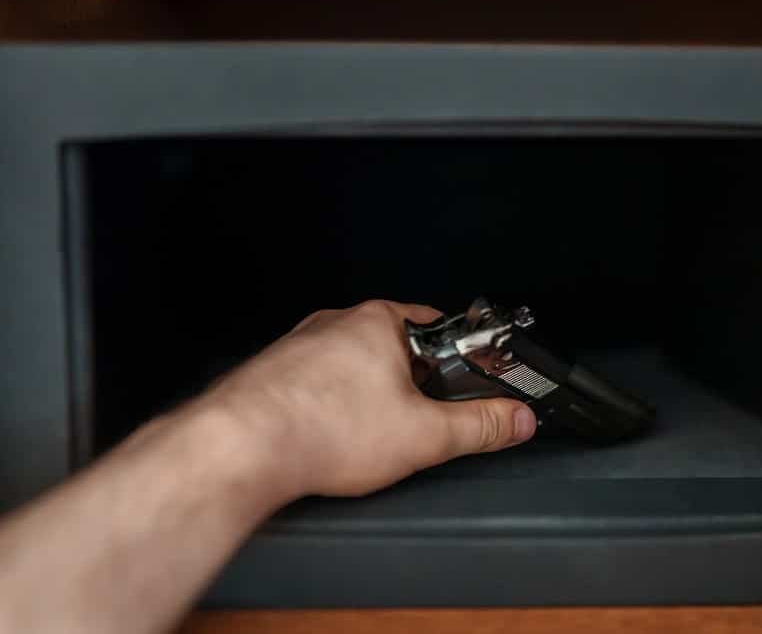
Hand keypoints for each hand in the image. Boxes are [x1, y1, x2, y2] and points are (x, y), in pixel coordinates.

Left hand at [193, 300, 536, 498]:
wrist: (239, 448)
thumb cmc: (319, 428)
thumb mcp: (424, 435)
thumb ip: (479, 426)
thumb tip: (514, 419)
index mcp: (378, 323)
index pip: (437, 324)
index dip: (458, 355)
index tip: (467, 377)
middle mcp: (336, 325)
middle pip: (394, 347)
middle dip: (411, 382)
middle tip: (419, 418)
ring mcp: (300, 347)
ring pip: (351, 366)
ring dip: (366, 394)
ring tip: (369, 435)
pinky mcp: (273, 375)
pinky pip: (316, 385)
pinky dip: (329, 407)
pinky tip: (330, 438)